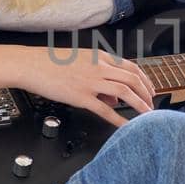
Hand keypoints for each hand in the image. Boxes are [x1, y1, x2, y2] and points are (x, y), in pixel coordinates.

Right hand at [2, 44, 157, 128]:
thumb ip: (101, 77)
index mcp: (101, 57)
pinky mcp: (81, 96)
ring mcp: (91, 82)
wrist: (32, 65)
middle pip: (133, 79)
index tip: (151, 90)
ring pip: (124, 92)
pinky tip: (126, 126)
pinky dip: (119, 119)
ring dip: (139, 104)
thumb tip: (116, 97)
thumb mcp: (82, 64)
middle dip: (147, 94)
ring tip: (147, 115)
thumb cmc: (54, 64)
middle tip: (152, 105)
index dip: (145, 80)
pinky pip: (105, 109)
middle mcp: (100, 68)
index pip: (132, 67)